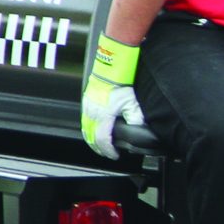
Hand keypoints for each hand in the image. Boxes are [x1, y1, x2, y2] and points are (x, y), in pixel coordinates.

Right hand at [82, 35, 145, 157]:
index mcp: (103, 116)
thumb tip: (138, 128)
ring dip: (93, 140)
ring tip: (101, 145)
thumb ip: (135, 118)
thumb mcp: (132, 103)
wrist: (110, 68)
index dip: (108, 151)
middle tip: (108, 153)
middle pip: (91, 138)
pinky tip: (95, 129)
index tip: (115, 155)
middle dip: (99, 148)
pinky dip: (89, 130)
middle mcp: (92, 113)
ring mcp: (88, 107)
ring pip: (86, 130)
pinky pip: (85, 121)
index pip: (102, 140)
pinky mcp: (87, 102)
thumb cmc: (119, 83)